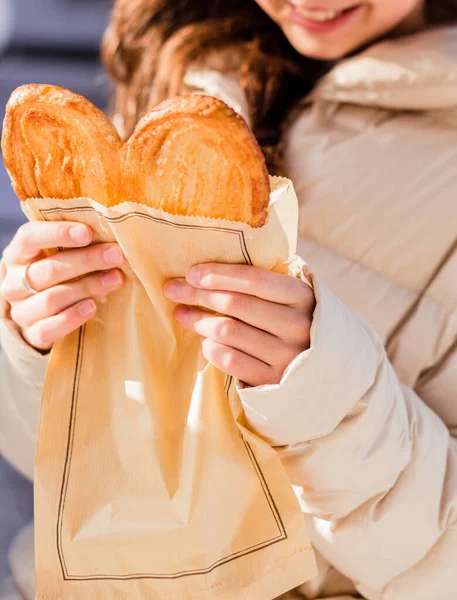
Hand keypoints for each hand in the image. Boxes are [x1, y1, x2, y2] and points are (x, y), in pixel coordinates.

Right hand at [1, 221, 125, 350]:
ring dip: (87, 287)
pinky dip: (72, 317)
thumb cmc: (57, 277)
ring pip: (52, 298)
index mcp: (18, 256)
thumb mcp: (58, 257)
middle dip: (86, 260)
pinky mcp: (32, 335)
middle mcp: (13, 282)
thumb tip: (113, 233)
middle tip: (116, 255)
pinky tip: (92, 307)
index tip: (88, 232)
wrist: (40, 319)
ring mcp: (21, 310)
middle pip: (48, 270)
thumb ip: (76, 245)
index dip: (57, 233)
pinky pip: (48, 329)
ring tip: (116, 279)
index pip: (29, 238)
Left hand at [164, 263, 314, 386]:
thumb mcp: (292, 298)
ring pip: (228, 332)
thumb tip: (210, 269)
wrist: (325, 370)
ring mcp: (286, 355)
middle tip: (173, 289)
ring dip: (199, 321)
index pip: (253, 279)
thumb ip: (265, 283)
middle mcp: (297, 325)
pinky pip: (230, 360)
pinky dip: (211, 348)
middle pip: (235, 304)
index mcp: (301, 296)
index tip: (191, 273)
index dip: (218, 274)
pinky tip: (205, 341)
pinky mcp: (272, 380)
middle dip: (198, 294)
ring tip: (182, 314)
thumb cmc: (295, 322)